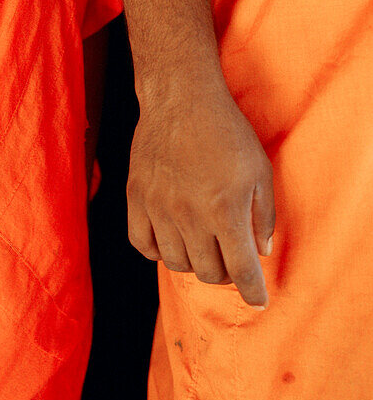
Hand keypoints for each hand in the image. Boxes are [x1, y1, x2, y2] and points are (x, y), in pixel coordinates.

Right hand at [127, 77, 274, 306]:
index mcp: (224, 209)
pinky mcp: (136, 196)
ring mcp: (158, 206)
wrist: (181, 99)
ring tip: (202, 244)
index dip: (254, 293)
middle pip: (208, 273)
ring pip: (176, 263)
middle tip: (231, 257)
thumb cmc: (226, 131)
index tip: (259, 301)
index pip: (242, 270)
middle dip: (226, 273)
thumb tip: (260, 251)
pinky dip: (158, 250)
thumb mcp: (259, 170)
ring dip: (194, 261)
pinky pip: (142, 244)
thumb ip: (263, 215)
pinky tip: (171, 238)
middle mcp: (189, 213)